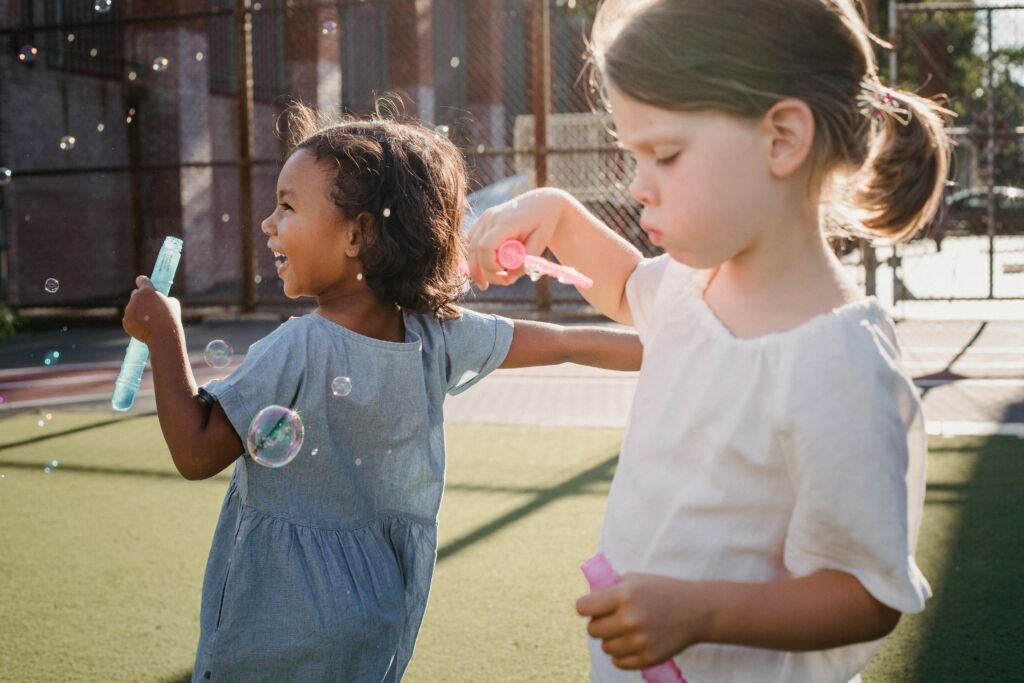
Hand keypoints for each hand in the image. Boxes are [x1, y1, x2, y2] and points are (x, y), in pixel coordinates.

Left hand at [122, 275, 181, 344]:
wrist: (163, 335)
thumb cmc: (171, 318)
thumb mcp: (173, 304)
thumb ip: (164, 298)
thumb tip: (163, 299)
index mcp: (147, 291)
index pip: (141, 280)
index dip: (143, 282)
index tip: (143, 284)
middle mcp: (135, 298)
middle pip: (135, 294)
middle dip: (141, 298)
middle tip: (150, 307)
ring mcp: (129, 310)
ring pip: (132, 308)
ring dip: (139, 311)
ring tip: (150, 321)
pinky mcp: (126, 321)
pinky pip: (129, 319)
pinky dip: (135, 322)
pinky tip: (145, 327)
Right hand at [465, 188, 567, 289]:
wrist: (541, 203)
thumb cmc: (543, 224)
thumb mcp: (540, 244)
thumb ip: (524, 262)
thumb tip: (508, 278)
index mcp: (506, 222)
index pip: (486, 247)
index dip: (490, 266)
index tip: (503, 275)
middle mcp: (491, 218)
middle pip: (474, 249)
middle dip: (478, 272)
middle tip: (485, 287)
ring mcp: (485, 217)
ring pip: (471, 246)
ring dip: (475, 265)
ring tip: (484, 281)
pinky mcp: (482, 220)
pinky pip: (472, 241)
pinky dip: (476, 254)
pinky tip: (486, 263)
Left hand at [577, 573, 714, 670]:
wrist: (695, 610)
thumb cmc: (660, 591)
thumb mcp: (634, 580)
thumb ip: (609, 590)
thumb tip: (585, 604)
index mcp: (624, 595)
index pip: (583, 607)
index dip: (586, 607)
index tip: (594, 607)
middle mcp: (630, 618)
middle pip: (592, 630)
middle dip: (600, 623)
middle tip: (614, 618)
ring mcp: (639, 641)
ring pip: (605, 647)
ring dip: (612, 639)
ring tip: (627, 629)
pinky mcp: (648, 658)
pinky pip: (618, 662)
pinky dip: (622, 654)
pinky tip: (632, 642)